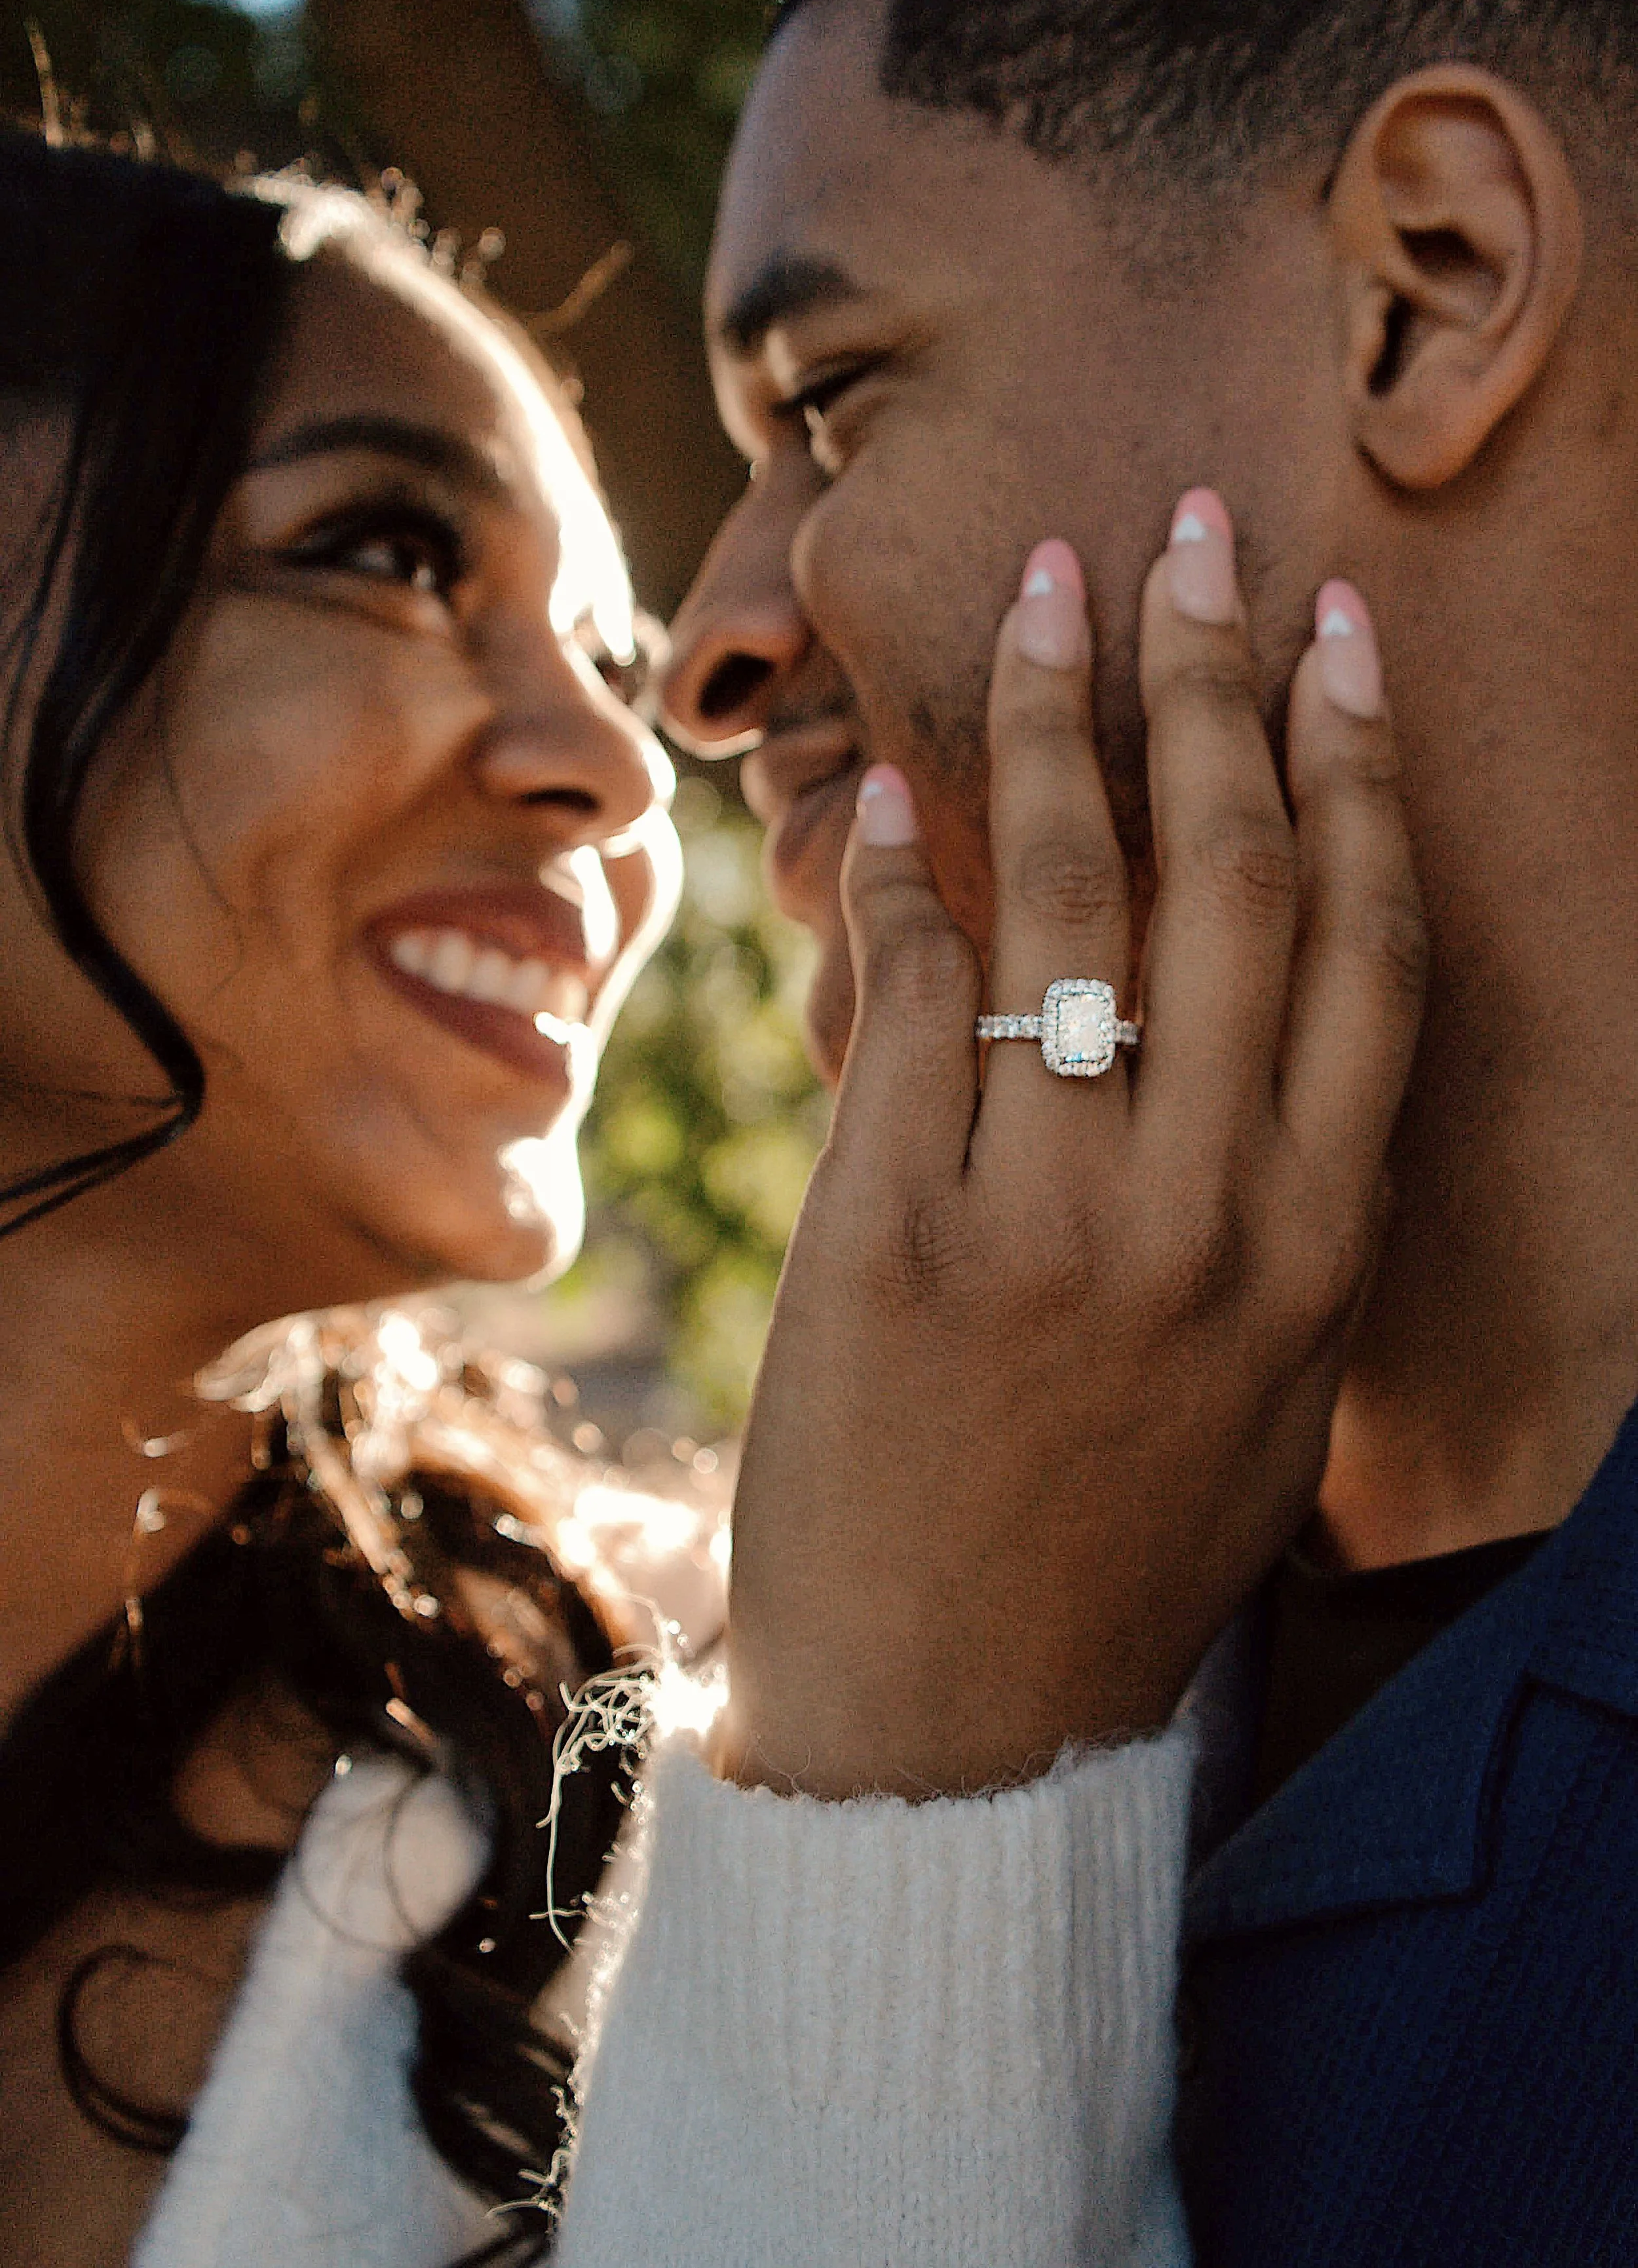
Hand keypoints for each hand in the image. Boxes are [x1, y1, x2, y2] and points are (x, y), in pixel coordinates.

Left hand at [722, 493, 1426, 1798]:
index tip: (1340, 637)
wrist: (957, 1731)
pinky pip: (914, 998)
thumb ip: (1276, 1220)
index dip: (1361, 770)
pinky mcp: (899, 1238)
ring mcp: (1056, 1222)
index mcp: (1318, 1251)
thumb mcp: (1259, 1399)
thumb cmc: (1111, 1561)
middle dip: (1224, 680)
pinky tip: (877, 791)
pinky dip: (895, 875)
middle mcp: (1212, 1216)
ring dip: (1066, 720)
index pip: (1368, 953)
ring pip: (1080, 900)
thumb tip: (1261, 1044)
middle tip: (1196, 536)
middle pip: (1241, 881)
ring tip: (1051, 592)